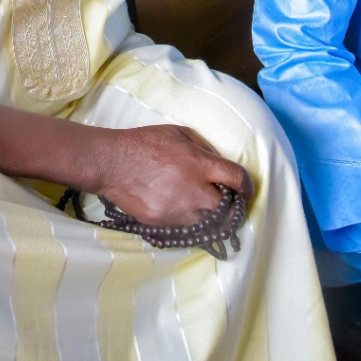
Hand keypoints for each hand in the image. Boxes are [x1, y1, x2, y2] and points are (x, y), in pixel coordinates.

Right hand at [94, 124, 252, 227]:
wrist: (113, 163)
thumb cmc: (146, 143)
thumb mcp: (180, 133)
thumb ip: (204, 148)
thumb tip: (218, 163)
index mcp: (200, 164)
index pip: (237, 179)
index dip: (247, 186)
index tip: (246, 190)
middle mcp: (194, 191)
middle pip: (227, 210)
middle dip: (232, 208)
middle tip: (229, 203)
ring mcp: (178, 211)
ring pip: (207, 223)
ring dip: (211, 217)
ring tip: (204, 207)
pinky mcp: (164, 223)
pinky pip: (186, 228)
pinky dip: (190, 221)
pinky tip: (183, 211)